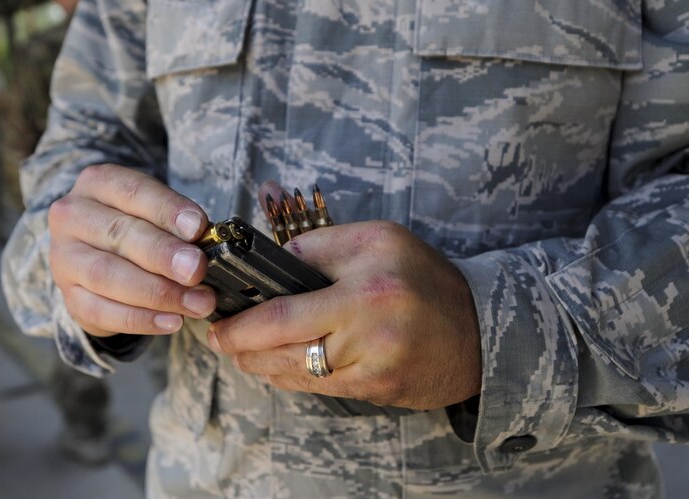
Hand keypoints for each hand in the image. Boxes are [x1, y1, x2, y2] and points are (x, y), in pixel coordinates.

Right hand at [48, 164, 216, 336]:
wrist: (101, 254)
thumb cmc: (139, 227)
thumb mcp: (156, 212)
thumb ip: (178, 225)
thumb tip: (203, 249)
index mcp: (98, 183)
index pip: (133, 192)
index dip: (167, 210)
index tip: (198, 228)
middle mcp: (73, 216)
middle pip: (118, 234)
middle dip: (163, 255)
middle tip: (197, 270)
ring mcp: (64, 258)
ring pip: (106, 276)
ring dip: (157, 292)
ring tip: (196, 302)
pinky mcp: (69, 297)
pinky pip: (102, 312)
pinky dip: (141, 319)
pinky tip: (172, 321)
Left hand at [206, 221, 480, 409]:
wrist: (479, 329)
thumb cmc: (424, 277)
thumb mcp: (378, 239)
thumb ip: (320, 247)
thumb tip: (272, 263)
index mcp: (365, 291)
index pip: (285, 312)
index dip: (242, 325)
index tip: (216, 324)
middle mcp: (367, 335)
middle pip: (282, 350)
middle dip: (241, 348)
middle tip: (219, 341)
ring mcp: (372, 370)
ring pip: (296, 374)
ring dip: (261, 364)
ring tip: (242, 351)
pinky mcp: (376, 392)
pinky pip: (318, 388)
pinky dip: (290, 377)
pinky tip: (275, 364)